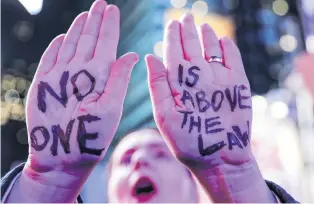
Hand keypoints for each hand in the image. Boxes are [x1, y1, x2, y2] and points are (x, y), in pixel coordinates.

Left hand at [25, 0, 137, 174]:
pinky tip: (63, 37)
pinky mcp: (41, 84)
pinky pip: (50, 56)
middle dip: (95, 19)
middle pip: (87, 37)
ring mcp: (55, 75)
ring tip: (86, 15)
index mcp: (95, 76)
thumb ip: (119, 79)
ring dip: (78, 28)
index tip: (112, 9)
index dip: (109, 24)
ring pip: (69, 43)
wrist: (58, 158)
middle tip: (100, 4)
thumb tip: (130, 54)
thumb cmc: (91, 137)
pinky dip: (58, 44)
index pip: (105, 42)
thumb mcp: (112, 111)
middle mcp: (74, 70)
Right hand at [145, 13, 252, 170]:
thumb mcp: (164, 117)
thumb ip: (157, 85)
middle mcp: (201, 76)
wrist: (221, 157)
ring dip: (206, 35)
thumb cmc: (187, 141)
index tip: (172, 24)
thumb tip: (150, 56)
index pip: (174, 52)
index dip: (172, 36)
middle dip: (188, 30)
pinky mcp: (238, 84)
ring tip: (202, 25)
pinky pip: (233, 58)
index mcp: (180, 83)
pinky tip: (223, 40)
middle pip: (192, 46)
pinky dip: (228, 47)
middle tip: (185, 18)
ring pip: (212, 49)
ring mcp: (221, 78)